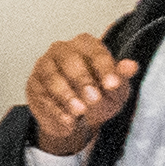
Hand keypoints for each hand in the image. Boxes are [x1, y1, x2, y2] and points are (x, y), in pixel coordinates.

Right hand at [23, 34, 135, 156]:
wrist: (78, 116)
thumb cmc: (98, 93)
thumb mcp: (115, 88)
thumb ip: (121, 76)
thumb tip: (131, 66)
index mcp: (86, 44)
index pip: (96, 53)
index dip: (105, 69)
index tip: (113, 85)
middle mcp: (62, 50)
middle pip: (69, 61)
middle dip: (83, 80)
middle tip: (94, 99)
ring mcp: (44, 66)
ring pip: (52, 78)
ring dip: (66, 96)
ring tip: (79, 112)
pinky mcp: (33, 85)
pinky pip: (42, 97)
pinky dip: (55, 110)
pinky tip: (67, 121)